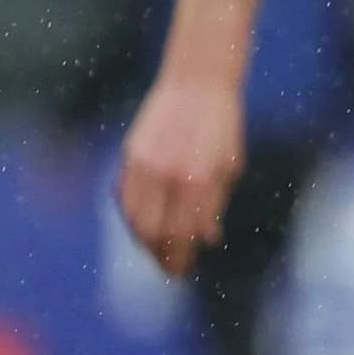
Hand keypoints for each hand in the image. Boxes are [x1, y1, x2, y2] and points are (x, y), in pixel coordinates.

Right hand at [117, 76, 244, 277]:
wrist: (196, 84)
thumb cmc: (221, 126)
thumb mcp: (229, 167)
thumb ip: (214, 205)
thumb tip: (206, 239)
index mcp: (198, 181)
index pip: (183, 234)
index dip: (181, 257)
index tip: (183, 271)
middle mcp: (168, 175)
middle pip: (155, 232)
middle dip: (160, 256)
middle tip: (170, 269)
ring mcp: (144, 165)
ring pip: (134, 218)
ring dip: (143, 240)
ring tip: (156, 252)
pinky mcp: (130, 154)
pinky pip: (124, 196)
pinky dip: (131, 217)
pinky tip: (143, 226)